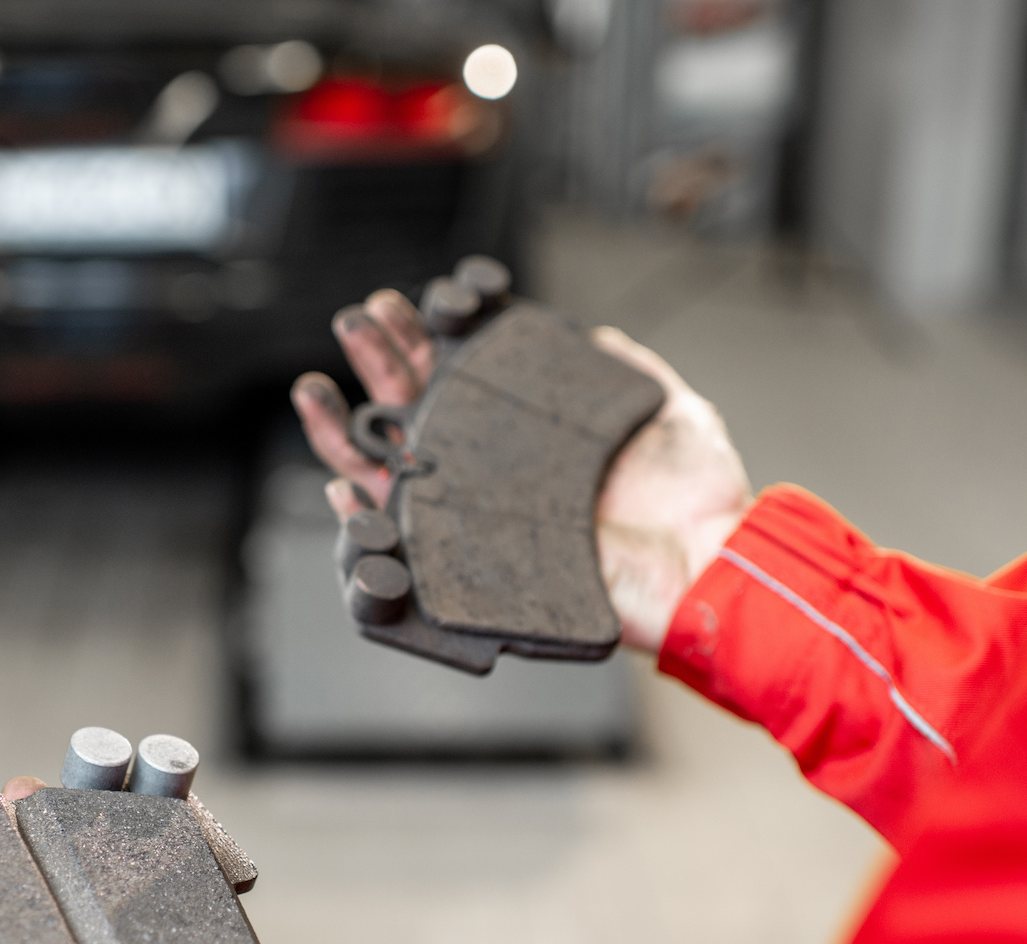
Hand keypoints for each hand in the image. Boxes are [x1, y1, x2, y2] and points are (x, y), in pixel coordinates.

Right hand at [292, 292, 752, 652]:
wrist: (709, 559)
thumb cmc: (699, 495)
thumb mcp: (670, 405)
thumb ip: (625, 368)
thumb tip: (594, 337)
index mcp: (535, 429)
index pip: (466, 373)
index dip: (433, 334)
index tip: (415, 301)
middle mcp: (500, 467)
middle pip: (416, 407)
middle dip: (378, 359)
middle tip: (358, 320)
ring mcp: (481, 511)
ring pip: (392, 466)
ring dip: (346, 425)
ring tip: (318, 385)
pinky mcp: (473, 558)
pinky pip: (403, 537)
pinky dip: (363, 510)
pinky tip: (339, 479)